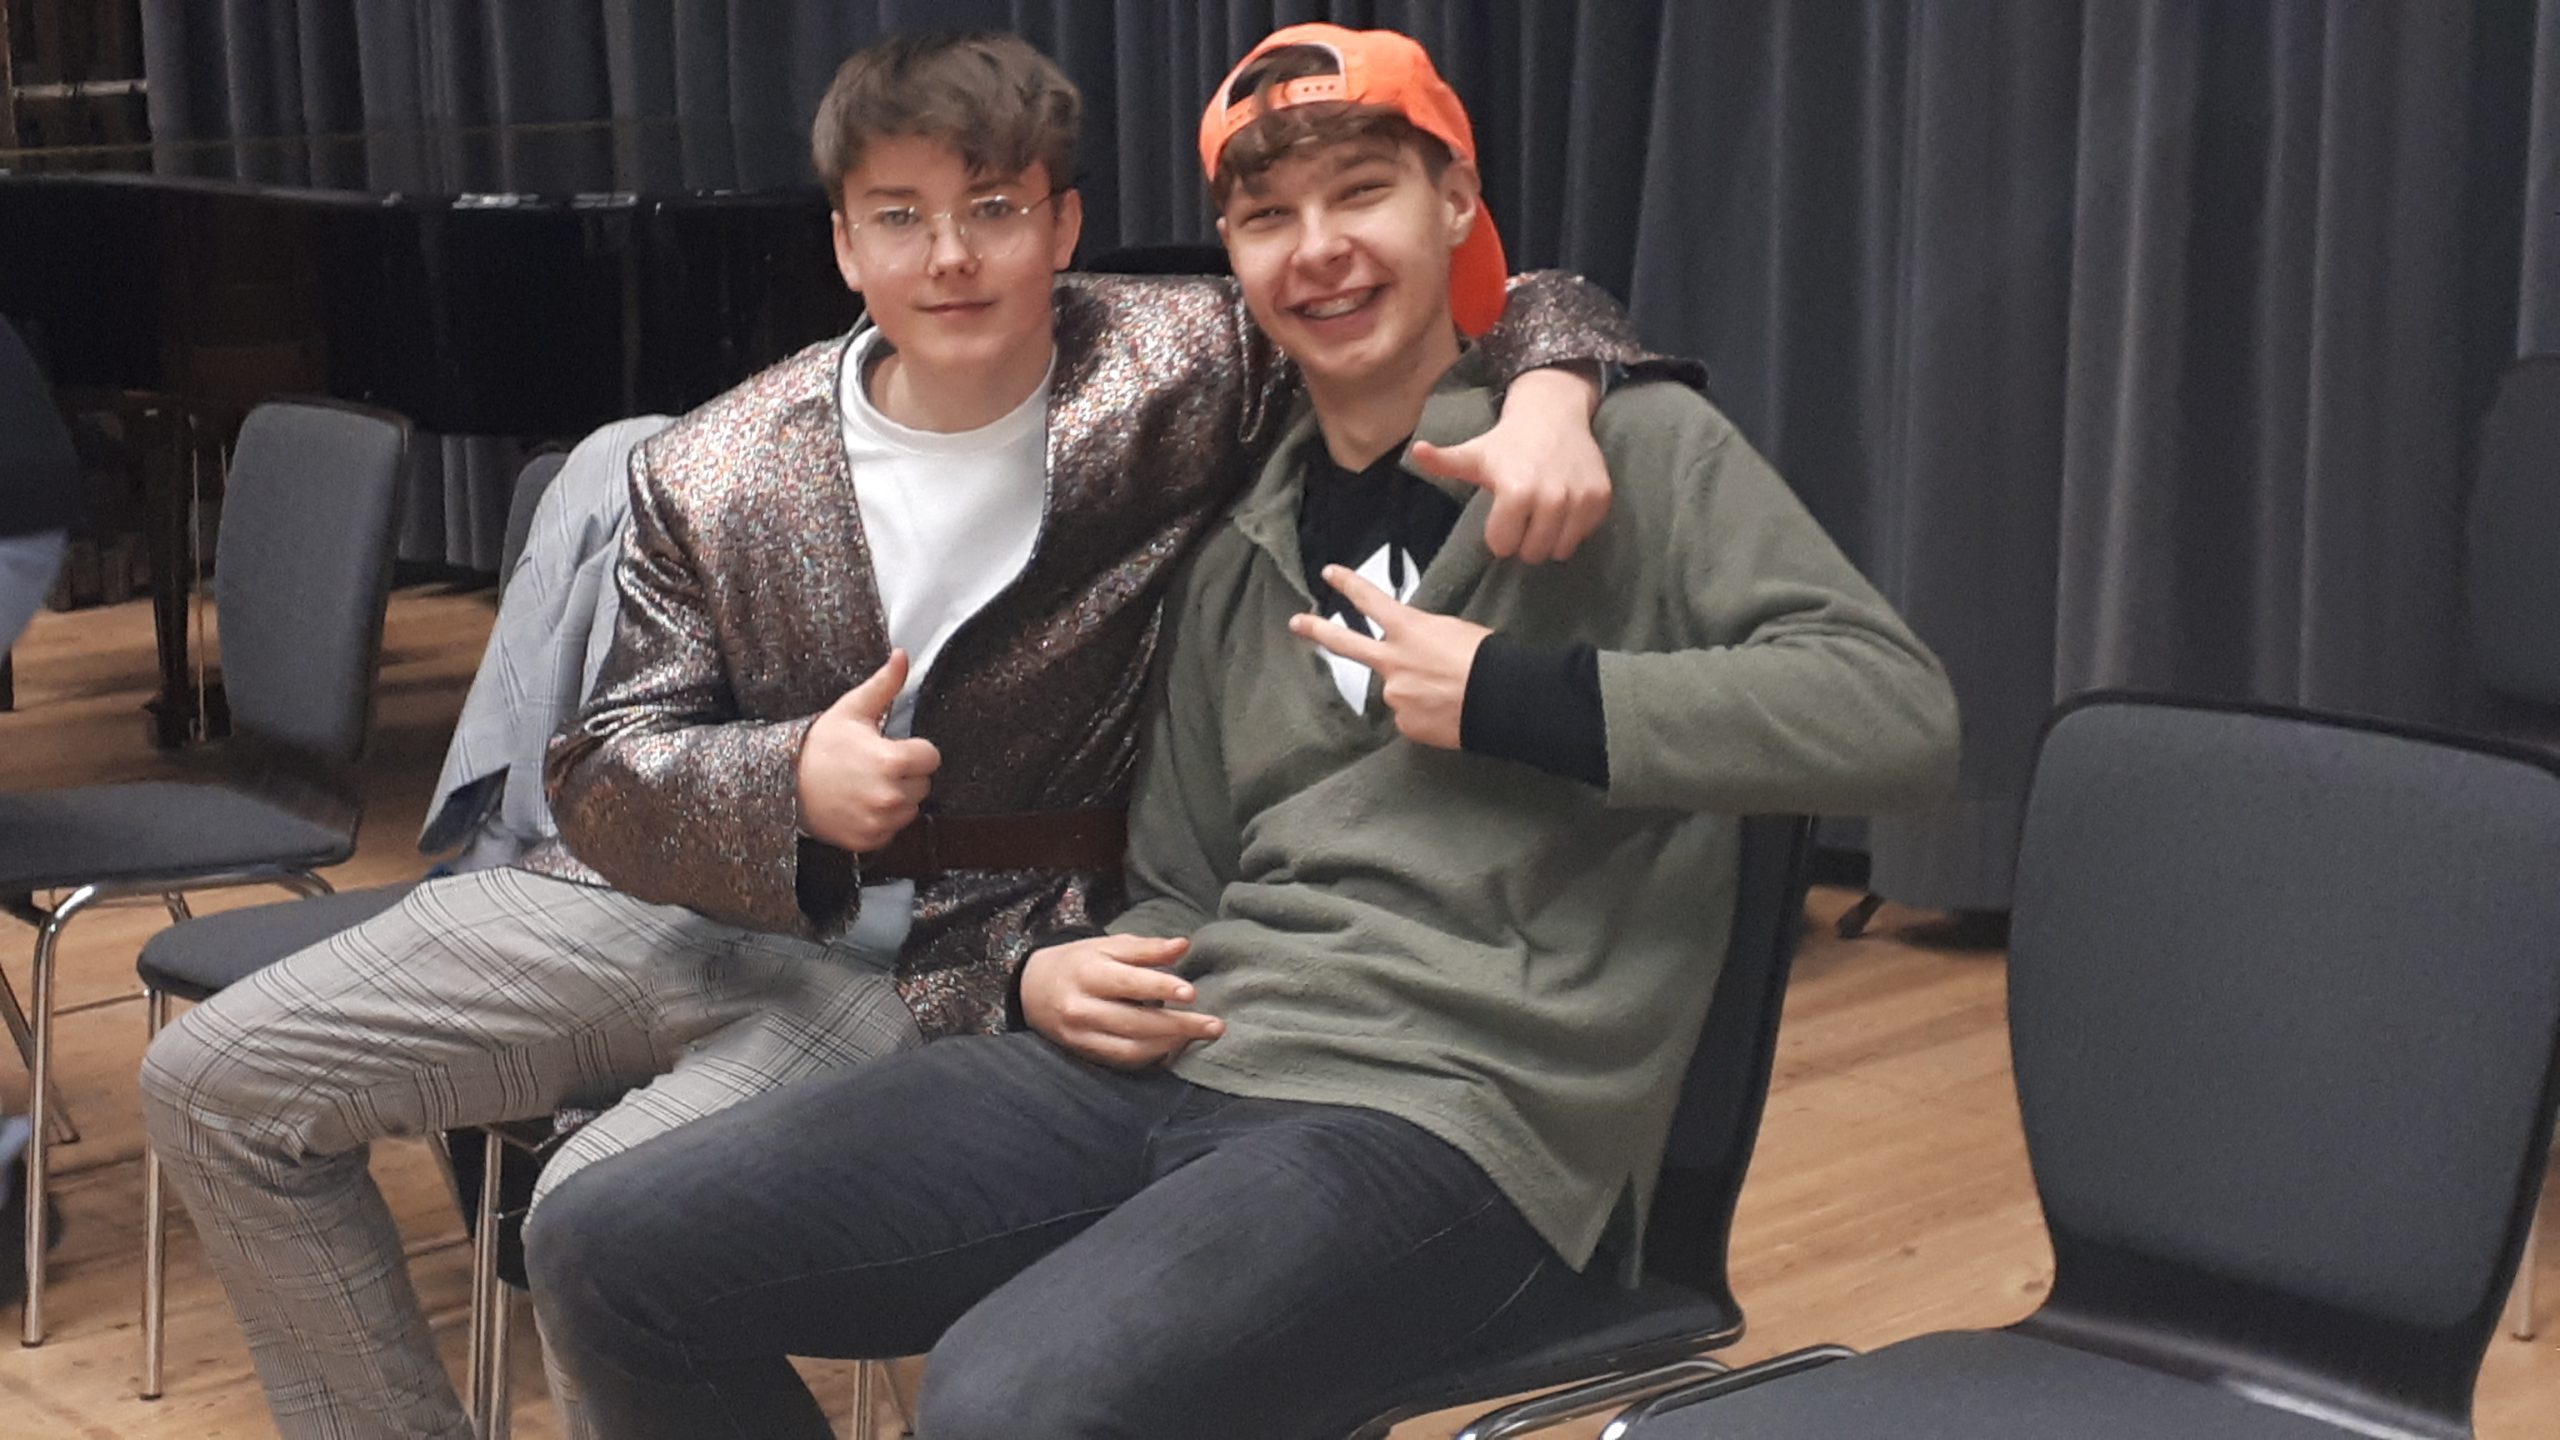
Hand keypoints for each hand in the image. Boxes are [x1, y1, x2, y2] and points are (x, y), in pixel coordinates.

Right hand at [794, 649, 942, 852]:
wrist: (783, 782)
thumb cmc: (819, 745)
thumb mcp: (852, 709)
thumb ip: (884, 684)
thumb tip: (902, 656)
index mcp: (892, 761)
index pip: (931, 757)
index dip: (915, 750)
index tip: (894, 747)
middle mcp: (890, 796)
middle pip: (924, 784)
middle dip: (907, 774)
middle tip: (876, 766)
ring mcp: (879, 822)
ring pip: (911, 809)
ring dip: (897, 798)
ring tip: (867, 784)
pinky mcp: (868, 840)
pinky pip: (892, 830)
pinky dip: (881, 820)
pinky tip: (860, 804)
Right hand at [1020, 934, 1221, 1068]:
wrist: (1031, 989)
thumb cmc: (1079, 963)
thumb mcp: (1107, 946)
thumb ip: (1145, 949)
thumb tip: (1183, 945)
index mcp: (1088, 973)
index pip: (1128, 983)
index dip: (1161, 988)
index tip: (1192, 993)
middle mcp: (1082, 1007)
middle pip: (1136, 1022)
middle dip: (1180, 1026)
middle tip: (1215, 1025)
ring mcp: (1082, 1035)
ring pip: (1131, 1047)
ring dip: (1171, 1044)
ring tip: (1201, 1034)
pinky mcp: (1085, 1054)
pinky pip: (1123, 1060)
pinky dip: (1152, 1055)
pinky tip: (1175, 1047)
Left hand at [1288, 564, 1491, 748]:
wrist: (1501, 699)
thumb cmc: (1487, 659)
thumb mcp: (1453, 632)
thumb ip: (1424, 641)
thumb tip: (1417, 658)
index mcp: (1409, 629)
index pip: (1371, 600)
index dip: (1349, 585)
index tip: (1330, 574)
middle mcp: (1393, 661)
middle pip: (1346, 643)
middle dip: (1317, 630)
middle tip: (1296, 622)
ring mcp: (1395, 694)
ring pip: (1398, 690)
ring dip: (1417, 691)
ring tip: (1451, 693)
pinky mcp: (1405, 723)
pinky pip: (1411, 717)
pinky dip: (1427, 715)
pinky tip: (1449, 712)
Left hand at [1411, 365, 1608, 564]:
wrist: (1553, 415)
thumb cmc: (1506, 442)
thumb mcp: (1473, 453)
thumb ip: (1444, 461)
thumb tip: (1417, 451)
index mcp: (1516, 491)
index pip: (1503, 546)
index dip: (1498, 534)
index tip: (1500, 514)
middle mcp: (1551, 498)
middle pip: (1532, 553)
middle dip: (1523, 541)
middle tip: (1522, 517)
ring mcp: (1580, 499)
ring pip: (1560, 550)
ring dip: (1548, 539)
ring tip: (1541, 514)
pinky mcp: (1601, 498)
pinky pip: (1583, 535)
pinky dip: (1572, 529)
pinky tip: (1562, 507)